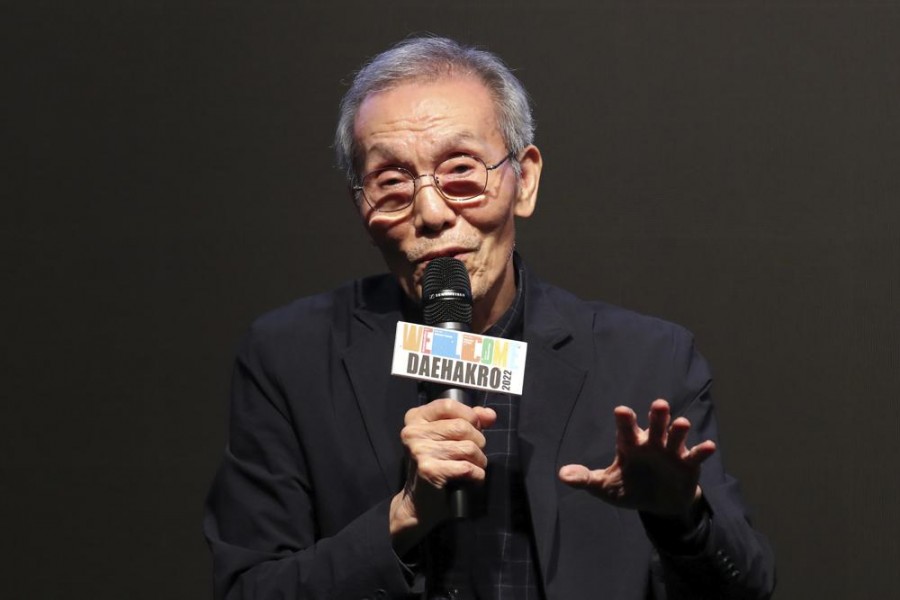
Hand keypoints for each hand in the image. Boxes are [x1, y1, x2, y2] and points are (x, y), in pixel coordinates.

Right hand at [389, 398, 495, 548]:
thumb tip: (490, 414)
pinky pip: (467, 467)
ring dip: (479, 460)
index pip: (448, 404)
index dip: (469, 415)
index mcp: (415, 418)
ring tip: (473, 468)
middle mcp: (413, 432)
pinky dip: (477, 475)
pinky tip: (470, 479)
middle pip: (462, 427)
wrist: (419, 503)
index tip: (475, 427)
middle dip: (478, 442)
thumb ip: (468, 421)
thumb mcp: (448, 438)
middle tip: (473, 455)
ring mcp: (419, 450)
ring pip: (468, 447)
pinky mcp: (428, 470)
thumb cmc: (436, 466)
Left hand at [558, 399, 715, 518]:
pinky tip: (708, 447)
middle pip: (654, 425)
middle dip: (657, 416)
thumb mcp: (606, 487)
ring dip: (679, 429)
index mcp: (630, 444)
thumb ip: (586, 479)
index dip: (625, 420)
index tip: (622, 411)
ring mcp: (671, 451)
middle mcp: (651, 442)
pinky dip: (702, 451)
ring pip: (675, 435)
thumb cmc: (630, 488)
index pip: (626, 429)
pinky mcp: (688, 465)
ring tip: (680, 424)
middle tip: (659, 405)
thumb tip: (562, 475)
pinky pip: (696, 456)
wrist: (658, 505)